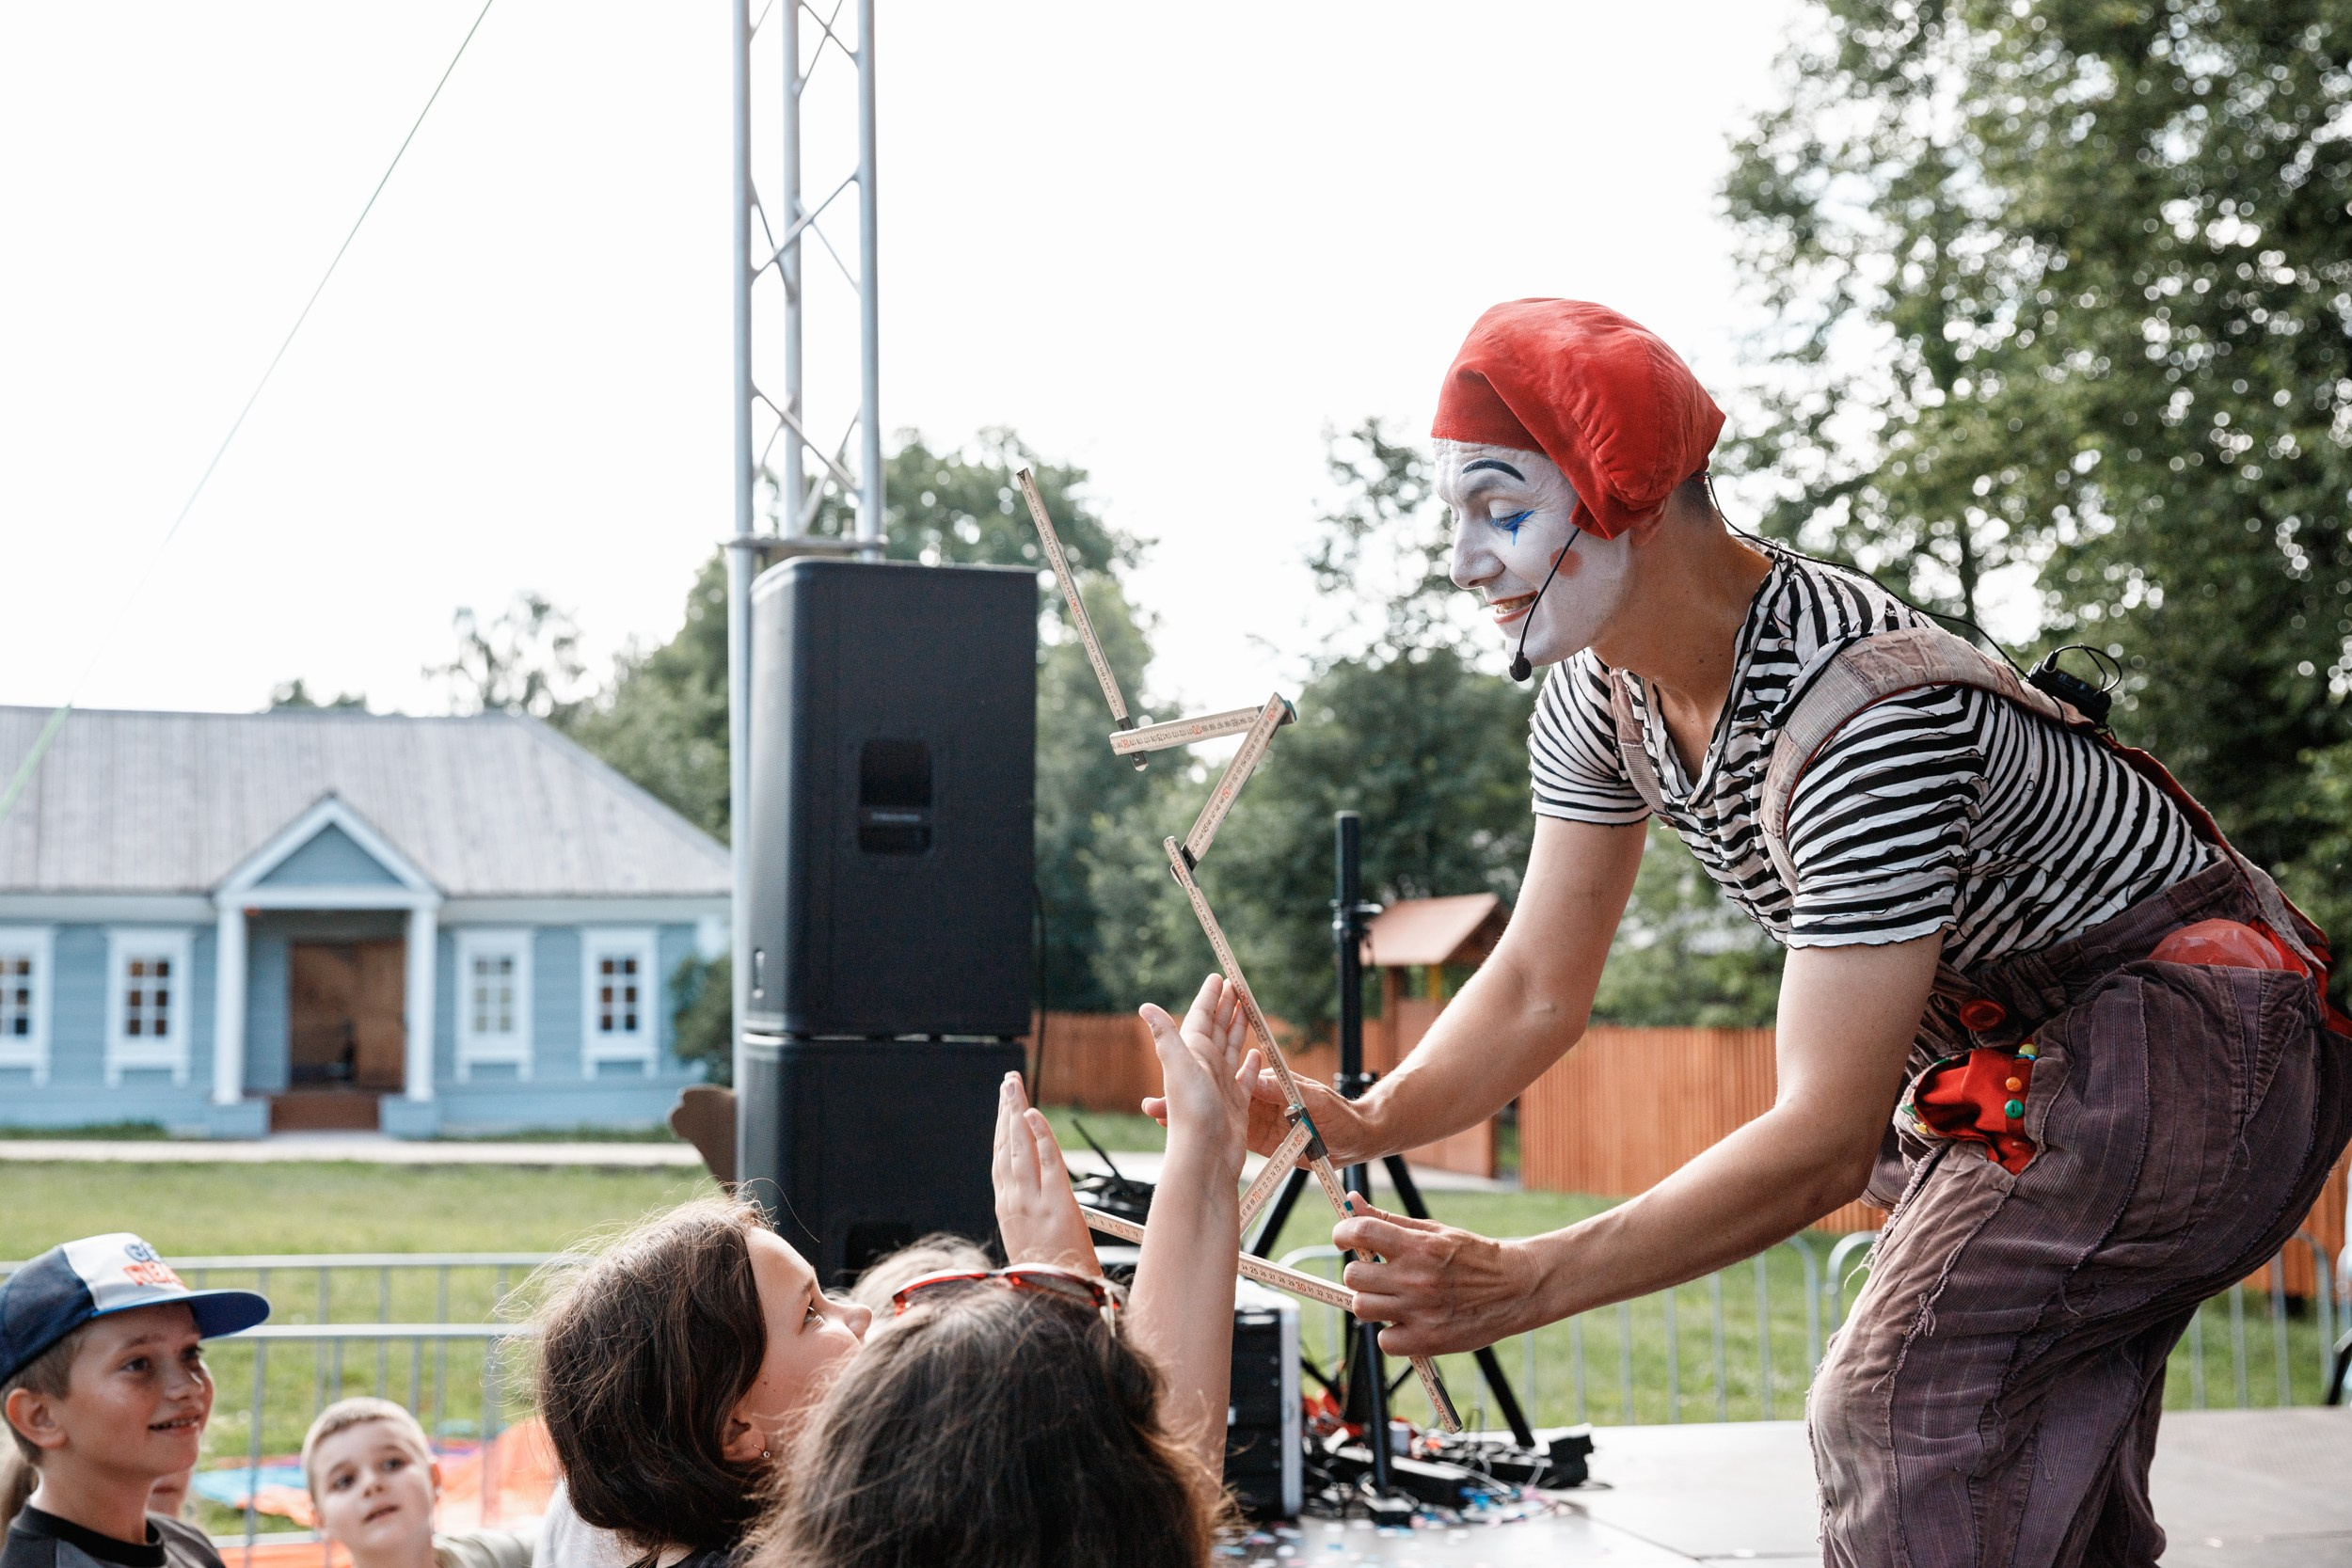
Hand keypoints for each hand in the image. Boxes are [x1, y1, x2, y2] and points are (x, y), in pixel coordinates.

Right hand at [991, 1073, 1095, 1272]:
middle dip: (1005, 1112)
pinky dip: (1039, 1135)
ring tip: (1014, 1087)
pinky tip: (1034, 1115)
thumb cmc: (1052, 1278)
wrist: (1058, 1304)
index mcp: (1006, 1210)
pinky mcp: (1055, 1205)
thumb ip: (1031, 1218)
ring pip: (1019, 1148)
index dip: (1001, 1131)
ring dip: (1016, 1113)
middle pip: (1005, 1147)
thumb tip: (1040, 1197)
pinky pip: (1047, 1162)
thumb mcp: (1031, 1245)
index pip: (1001, 1161)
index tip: (1005, 1109)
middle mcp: (1013, 1202)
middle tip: (1007, 1083)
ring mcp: (1031, 1203)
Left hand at [1140, 975, 1258, 1183]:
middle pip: (1217, 1029)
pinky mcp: (1237, 1103)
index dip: (1210, 996)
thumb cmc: (1191, 1113)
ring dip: (1238, 1028)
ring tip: (1246, 1010)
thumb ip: (1166, 1036)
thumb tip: (1145, 1006)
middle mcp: (1205, 1068)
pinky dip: (1250, 1065)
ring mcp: (1221, 1086)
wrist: (1206, 1156)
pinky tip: (1255, 1054)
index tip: (1218, 977)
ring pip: (1231, 1048)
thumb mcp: (1178, 1067)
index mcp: (1193, 1055)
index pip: (1201, 1017)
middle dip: (1226, 1006)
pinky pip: (1245, 1078)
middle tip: (1236, 985)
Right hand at [1143, 1035, 1373, 1165]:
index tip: (1182, 1074)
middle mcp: (1255, 1097)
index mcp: (1266, 1082)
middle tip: (1152, 1104)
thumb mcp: (1312, 1099)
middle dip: (1183, 1097)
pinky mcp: (1258, 1140)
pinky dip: (1207, 1136)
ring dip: (1188, 1117)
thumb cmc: (1339, 1114)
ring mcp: (1254, 1119)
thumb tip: (1255, 1076)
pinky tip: (1187, 1139)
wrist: (1356, 1141)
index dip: (1205, 1070)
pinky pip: (1229, 1135)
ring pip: (1214, 1116)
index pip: (1230, 1072)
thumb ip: (1284, 1091)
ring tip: (1159, 1119)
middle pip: (1214, 1093)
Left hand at [1333, 1195, 1543, 1356]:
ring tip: (1392, 1297)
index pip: (1361, 1232)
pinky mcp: (1428, 1340)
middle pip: (1353, 1276)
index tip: (1343, 1238)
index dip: (1342, 1234)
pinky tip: (1406, 1321)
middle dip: (1359, 1272)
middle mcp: (1416, 1278)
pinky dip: (1390, 1333)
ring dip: (1371, 1302)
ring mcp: (1421, 1311)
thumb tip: (1351, 1203)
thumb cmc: (1472, 1256)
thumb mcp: (1434, 1230)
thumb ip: (1388, 1220)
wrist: (1516, 1288)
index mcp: (1418, 1245)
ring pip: (1362, 1308)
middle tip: (1377, 1273)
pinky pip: (1385, 1341)